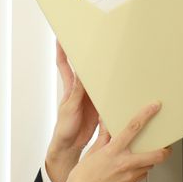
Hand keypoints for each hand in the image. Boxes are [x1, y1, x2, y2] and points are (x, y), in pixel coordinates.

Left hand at [45, 41, 99, 181]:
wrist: (71, 146)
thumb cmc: (64, 128)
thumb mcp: (70, 108)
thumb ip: (77, 91)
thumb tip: (80, 71)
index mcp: (70, 87)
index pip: (65, 63)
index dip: (62, 50)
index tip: (62, 35)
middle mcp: (80, 90)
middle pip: (84, 67)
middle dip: (88, 54)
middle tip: (95, 40)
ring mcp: (91, 98)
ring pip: (97, 80)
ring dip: (103, 71)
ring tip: (112, 57)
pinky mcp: (99, 107)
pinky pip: (106, 95)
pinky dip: (112, 90)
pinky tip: (120, 84)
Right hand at [47, 101, 172, 181]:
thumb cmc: (82, 177)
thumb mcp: (92, 152)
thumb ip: (103, 136)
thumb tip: (106, 122)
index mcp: (113, 151)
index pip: (133, 128)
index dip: (146, 115)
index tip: (154, 107)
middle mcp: (124, 163)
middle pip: (156, 154)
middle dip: (165, 149)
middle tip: (166, 145)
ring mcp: (129, 177)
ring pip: (150, 165)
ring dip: (149, 160)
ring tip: (142, 156)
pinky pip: (142, 175)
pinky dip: (140, 170)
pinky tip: (131, 168)